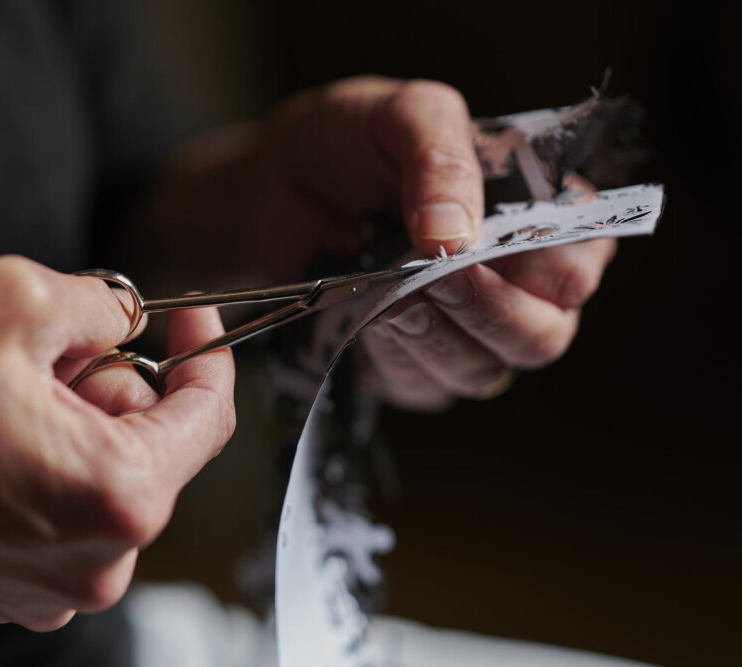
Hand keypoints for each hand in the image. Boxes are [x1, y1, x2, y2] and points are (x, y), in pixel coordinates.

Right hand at [0, 256, 234, 630]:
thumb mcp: (15, 300)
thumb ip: (105, 304)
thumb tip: (130, 318)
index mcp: (119, 492)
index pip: (209, 416)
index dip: (206, 353)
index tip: (189, 319)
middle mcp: (101, 559)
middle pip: (156, 446)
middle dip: (115, 387)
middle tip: (48, 356)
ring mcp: (58, 586)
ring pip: (110, 476)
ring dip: (77, 425)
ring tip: (6, 400)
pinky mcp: (18, 589)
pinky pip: (70, 511)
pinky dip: (51, 465)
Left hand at [255, 77, 615, 407]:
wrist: (273, 184)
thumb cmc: (351, 142)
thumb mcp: (401, 115)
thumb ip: (442, 158)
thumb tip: (456, 235)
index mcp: (535, 216)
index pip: (581, 264)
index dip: (551, 268)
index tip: (491, 248)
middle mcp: (513, 283)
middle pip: (542, 336)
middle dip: (489, 311)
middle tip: (434, 276)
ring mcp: (463, 332)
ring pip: (482, 370)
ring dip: (435, 336)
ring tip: (390, 293)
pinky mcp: (411, 366)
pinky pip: (423, 386)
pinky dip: (394, 357)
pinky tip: (369, 318)